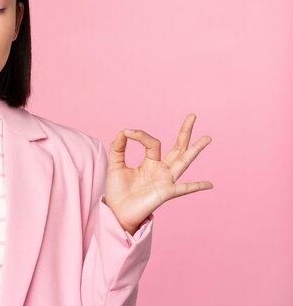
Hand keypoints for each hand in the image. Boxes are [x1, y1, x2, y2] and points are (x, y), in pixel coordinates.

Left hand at [104, 114, 212, 234]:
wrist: (116, 211)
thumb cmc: (117, 190)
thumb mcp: (115, 165)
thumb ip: (118, 148)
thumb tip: (122, 132)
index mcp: (150, 162)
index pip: (152, 142)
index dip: (140, 135)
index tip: (127, 132)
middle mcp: (161, 170)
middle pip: (177, 148)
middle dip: (184, 132)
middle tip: (192, 116)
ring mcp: (166, 181)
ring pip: (183, 161)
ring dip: (195, 150)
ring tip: (207, 138)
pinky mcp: (166, 192)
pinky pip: (184, 189)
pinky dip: (196, 186)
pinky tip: (210, 184)